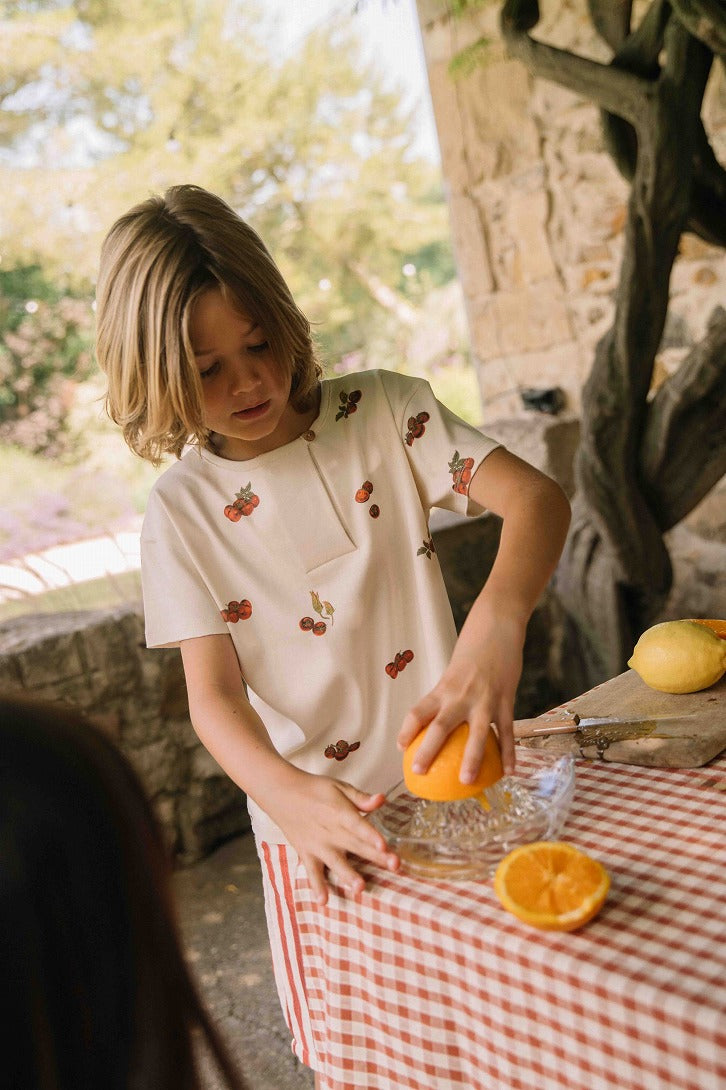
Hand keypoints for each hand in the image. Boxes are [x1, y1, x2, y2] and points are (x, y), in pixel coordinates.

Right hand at [264, 767, 399, 904]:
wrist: (281, 792)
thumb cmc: (313, 789)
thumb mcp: (338, 787)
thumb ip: (360, 798)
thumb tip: (382, 799)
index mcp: (339, 812)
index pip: (358, 824)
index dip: (371, 835)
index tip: (385, 845)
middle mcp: (330, 831)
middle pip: (356, 845)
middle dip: (375, 856)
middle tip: (395, 865)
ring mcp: (317, 845)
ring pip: (335, 862)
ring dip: (348, 875)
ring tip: (360, 888)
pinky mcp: (306, 854)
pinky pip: (312, 872)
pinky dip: (316, 886)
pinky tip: (323, 901)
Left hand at [397, 614, 524, 778]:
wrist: (497, 627)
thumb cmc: (474, 651)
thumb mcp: (454, 672)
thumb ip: (449, 695)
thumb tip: (441, 721)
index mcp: (443, 687)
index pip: (418, 711)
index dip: (406, 730)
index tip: (400, 747)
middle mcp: (459, 695)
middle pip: (439, 728)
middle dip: (427, 751)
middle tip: (418, 771)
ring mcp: (484, 699)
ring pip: (476, 735)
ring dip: (471, 760)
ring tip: (466, 782)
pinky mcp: (506, 700)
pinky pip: (506, 732)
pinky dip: (508, 754)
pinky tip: (509, 772)